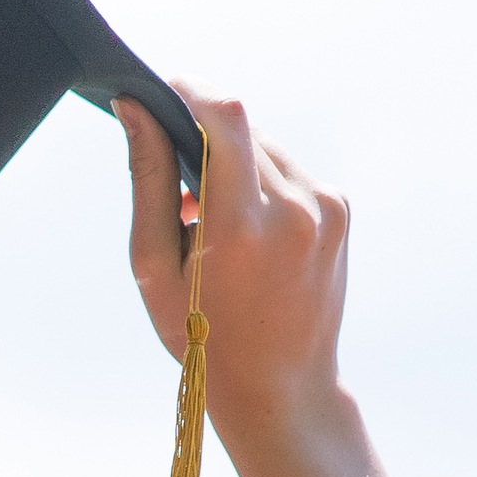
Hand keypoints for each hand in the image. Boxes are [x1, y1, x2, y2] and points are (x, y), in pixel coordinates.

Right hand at [124, 92, 348, 434]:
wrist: (281, 387)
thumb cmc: (203, 337)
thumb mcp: (155, 267)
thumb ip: (147, 180)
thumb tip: (135, 109)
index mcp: (242, 225)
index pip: (225, 116)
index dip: (191, 90)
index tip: (163, 91)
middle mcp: (296, 209)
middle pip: (242, 127)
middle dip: (203, 136)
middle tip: (179, 187)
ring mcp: (327, 208)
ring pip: (266, 145)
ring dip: (233, 162)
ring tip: (211, 219)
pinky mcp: (341, 209)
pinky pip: (289, 169)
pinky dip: (260, 182)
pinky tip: (245, 229)